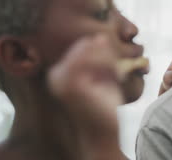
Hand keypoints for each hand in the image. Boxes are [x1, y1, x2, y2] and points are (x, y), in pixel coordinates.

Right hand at [47, 34, 124, 159]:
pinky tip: (114, 78)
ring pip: (92, 49)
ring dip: (109, 61)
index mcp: (58, 71)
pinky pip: (95, 59)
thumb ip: (100, 56)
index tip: (112, 70)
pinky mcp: (73, 83)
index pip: (83, 45)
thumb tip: (100, 36)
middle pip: (87, 44)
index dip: (103, 52)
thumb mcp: (101, 75)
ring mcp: (62, 78)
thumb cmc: (102, 105)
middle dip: (106, 56)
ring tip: (115, 77)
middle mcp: (55, 73)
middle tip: (115, 74)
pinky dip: (110, 65)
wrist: (101, 133)